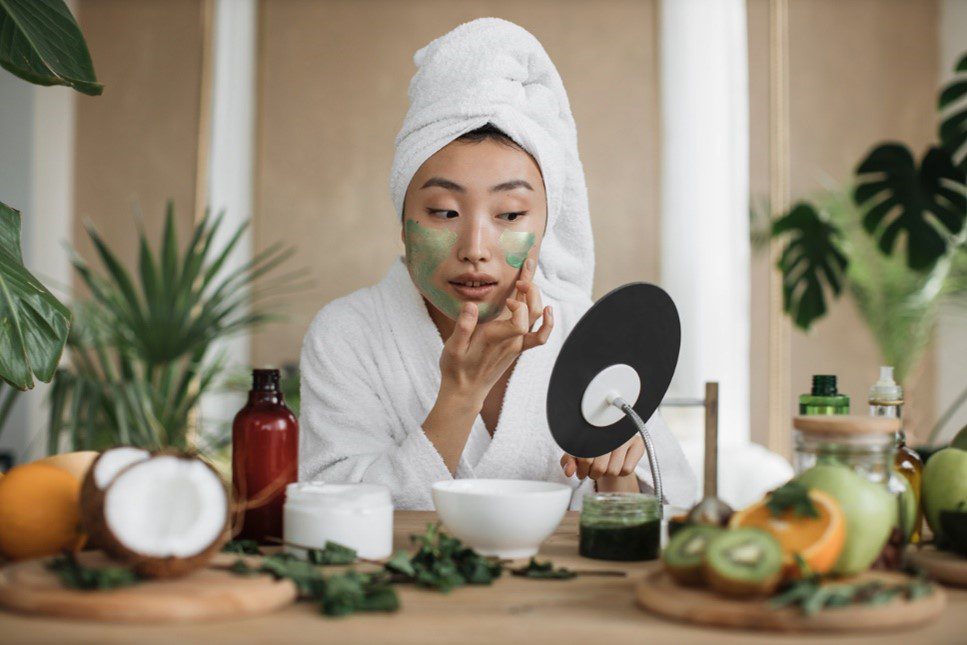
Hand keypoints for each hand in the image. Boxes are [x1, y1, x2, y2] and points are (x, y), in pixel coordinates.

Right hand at [438, 259, 552, 408]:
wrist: (467, 390)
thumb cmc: (457, 368)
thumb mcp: (453, 347)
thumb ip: (463, 327)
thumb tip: (471, 305)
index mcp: (496, 338)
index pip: (520, 321)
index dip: (518, 305)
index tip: (507, 299)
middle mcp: (512, 341)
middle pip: (534, 313)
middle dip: (531, 290)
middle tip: (520, 277)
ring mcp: (517, 345)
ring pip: (537, 319)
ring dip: (537, 298)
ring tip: (528, 280)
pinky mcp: (518, 347)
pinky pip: (539, 335)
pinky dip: (546, 322)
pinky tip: (547, 309)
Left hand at [560, 434, 644, 483]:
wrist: (613, 448)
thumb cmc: (594, 450)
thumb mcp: (577, 453)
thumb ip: (569, 461)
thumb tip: (568, 471)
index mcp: (591, 428)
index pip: (584, 457)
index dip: (582, 469)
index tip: (582, 469)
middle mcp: (609, 429)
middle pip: (600, 467)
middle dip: (594, 473)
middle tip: (594, 470)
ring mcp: (625, 436)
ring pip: (613, 470)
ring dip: (608, 473)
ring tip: (606, 465)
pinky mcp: (638, 444)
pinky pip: (627, 469)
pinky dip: (621, 471)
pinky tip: (619, 462)